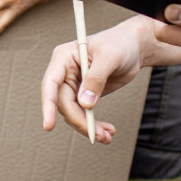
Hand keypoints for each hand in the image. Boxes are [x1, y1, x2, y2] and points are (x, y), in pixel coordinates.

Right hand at [39, 17, 152, 141]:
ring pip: (73, 113)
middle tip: (97, 135)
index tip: (49, 126)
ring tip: (107, 136)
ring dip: (87, 127)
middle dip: (79, 121)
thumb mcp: (110, 57)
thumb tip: (84, 104)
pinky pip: (83, 114)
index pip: (50, 84)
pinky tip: (107, 131)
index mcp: (63, 58)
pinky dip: (93, 125)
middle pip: (63, 103)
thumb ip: (96, 79)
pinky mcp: (84, 94)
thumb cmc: (120, 44)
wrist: (133, 47)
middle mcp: (64, 73)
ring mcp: (73, 85)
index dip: (48, 105)